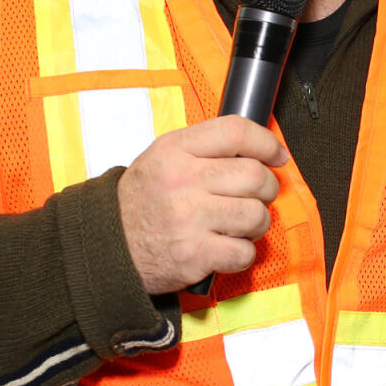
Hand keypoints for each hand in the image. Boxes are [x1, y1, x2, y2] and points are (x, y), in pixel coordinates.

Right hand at [117, 116, 286, 293]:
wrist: (107, 247)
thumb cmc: (143, 202)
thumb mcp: (162, 158)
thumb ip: (205, 148)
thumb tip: (259, 150)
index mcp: (175, 151)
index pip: (236, 131)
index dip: (267, 143)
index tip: (278, 156)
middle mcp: (182, 181)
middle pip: (255, 176)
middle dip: (267, 189)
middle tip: (257, 197)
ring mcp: (189, 219)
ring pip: (256, 215)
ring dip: (257, 223)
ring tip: (240, 225)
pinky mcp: (194, 254)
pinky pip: (245, 252)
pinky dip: (242, 253)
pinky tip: (226, 248)